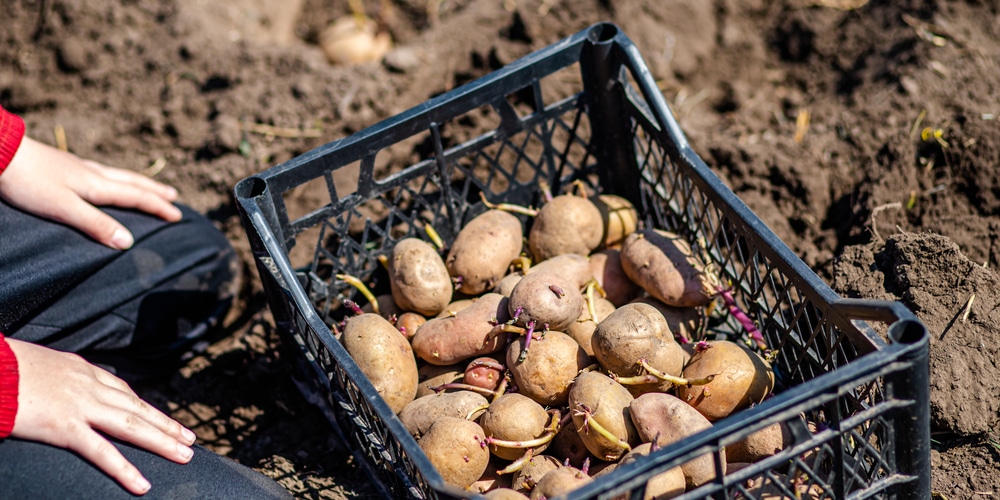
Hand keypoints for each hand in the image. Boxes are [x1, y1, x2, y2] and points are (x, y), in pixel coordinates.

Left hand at [0, 137, 181, 249]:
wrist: (0, 152)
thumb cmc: (29, 182)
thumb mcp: (64, 208)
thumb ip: (96, 224)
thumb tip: (130, 242)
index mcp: (96, 185)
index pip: (136, 197)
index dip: (158, 207)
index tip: (178, 215)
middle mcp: (91, 173)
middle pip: (131, 182)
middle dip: (154, 191)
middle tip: (174, 196)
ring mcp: (76, 167)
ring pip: (116, 175)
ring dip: (137, 182)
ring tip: (148, 185)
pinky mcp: (62, 165)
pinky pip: (100, 172)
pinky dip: (114, 177)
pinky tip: (104, 177)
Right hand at [6, 339, 196, 494]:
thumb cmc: (7, 367)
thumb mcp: (41, 365)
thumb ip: (60, 378)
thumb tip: (60, 388)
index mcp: (83, 370)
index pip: (123, 391)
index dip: (145, 407)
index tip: (162, 418)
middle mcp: (90, 386)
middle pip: (138, 408)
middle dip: (166, 425)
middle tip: (190, 439)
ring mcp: (81, 406)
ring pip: (132, 426)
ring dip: (162, 442)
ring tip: (185, 455)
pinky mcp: (65, 426)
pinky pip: (101, 452)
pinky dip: (125, 469)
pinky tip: (142, 484)